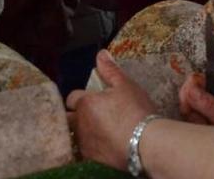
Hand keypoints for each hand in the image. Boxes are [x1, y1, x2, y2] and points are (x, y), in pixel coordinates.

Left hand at [66, 50, 157, 169]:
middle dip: (77, 115)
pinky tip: (106, 143)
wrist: (145, 143)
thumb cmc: (136, 111)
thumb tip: (101, 54)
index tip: (95, 99)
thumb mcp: (126, 85)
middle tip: (96, 115)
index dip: (82, 97)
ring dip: (85, 130)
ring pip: (77, 134)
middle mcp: (80, 123)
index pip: (73, 98)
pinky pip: (86, 150)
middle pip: (69, 117)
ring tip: (102, 130)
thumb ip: (110, 70)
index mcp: (86, 103)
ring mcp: (84, 142)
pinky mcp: (91, 158)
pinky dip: (93, 146)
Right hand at [178, 73, 213, 125]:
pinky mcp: (211, 117)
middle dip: (192, 111)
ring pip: (192, 110)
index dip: (188, 92)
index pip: (196, 80)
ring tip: (212, 129)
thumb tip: (189, 87)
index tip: (187, 108)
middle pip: (191, 95)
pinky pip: (197, 120)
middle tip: (204, 122)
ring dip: (197, 121)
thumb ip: (207, 103)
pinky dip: (200, 127)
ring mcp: (213, 105)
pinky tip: (210, 132)